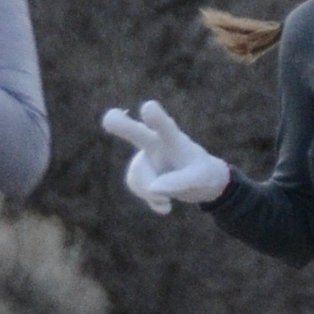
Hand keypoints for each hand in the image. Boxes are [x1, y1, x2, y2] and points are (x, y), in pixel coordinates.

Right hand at [100, 97, 230, 213]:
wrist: (204, 182)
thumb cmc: (203, 173)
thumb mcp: (201, 179)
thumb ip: (180, 182)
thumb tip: (154, 189)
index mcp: (172, 139)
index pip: (164, 125)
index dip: (155, 118)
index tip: (148, 107)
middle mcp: (155, 143)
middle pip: (136, 132)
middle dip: (122, 125)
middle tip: (109, 118)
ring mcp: (145, 159)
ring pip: (136, 177)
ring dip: (150, 192)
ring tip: (168, 198)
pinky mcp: (143, 175)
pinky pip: (138, 188)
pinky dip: (152, 200)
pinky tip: (166, 206)